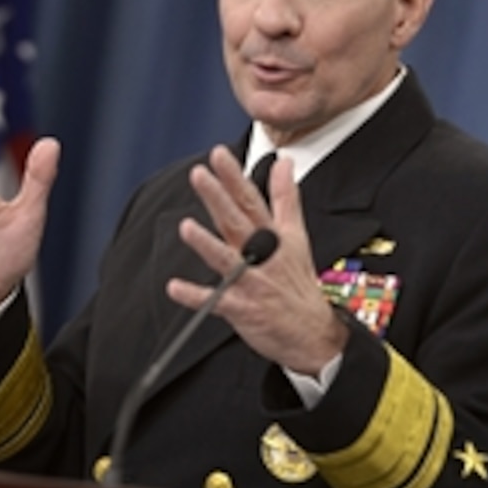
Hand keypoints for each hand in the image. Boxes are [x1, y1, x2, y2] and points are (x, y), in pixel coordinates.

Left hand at [167, 146, 347, 375]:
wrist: (313, 333)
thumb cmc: (297, 281)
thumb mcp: (297, 235)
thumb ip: (286, 197)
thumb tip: (284, 162)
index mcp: (271, 235)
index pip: (250, 200)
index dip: (234, 177)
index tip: (218, 155)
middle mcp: (261, 255)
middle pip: (236, 222)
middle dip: (218, 197)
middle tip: (199, 174)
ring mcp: (251, 282)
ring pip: (226, 260)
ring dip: (207, 244)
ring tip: (186, 227)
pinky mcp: (242, 309)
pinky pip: (215, 302)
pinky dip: (195, 296)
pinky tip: (174, 287)